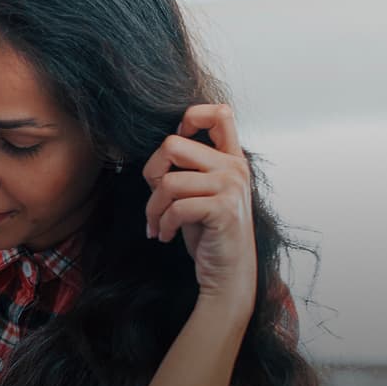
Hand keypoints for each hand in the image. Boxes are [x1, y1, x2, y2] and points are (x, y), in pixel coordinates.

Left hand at [142, 104, 258, 313]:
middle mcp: (234, 167)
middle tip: (155, 197)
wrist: (228, 273)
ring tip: (157, 224)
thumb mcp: (199, 193)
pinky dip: (163, 224)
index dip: (190, 118)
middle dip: (152, 173)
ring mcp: (231, 187)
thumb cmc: (209, 233)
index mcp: (230, 158)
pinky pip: (176, 207)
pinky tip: (165, 235)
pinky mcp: (223, 210)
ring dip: (153, 209)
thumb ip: (189, 167)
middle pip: (172, 144)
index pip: (219, 112)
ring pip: (168, 181)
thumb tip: (159, 151)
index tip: (174, 149)